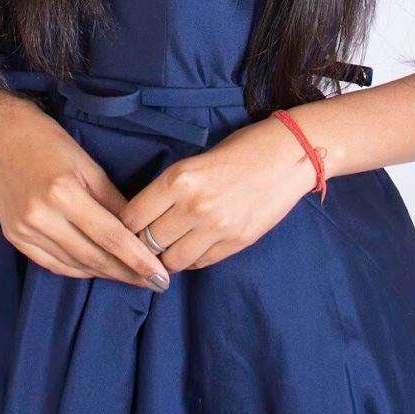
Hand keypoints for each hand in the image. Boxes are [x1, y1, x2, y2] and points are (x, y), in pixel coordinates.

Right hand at [0, 98, 172, 290]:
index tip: (160, 276)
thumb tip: (138, 231)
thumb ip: (113, 200)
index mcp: (64, 193)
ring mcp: (24, 231)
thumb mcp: (89, 164)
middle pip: (93, 257)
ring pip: (74, 266)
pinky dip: (77, 270)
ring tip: (130, 277)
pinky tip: (96, 269)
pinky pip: (52, 264)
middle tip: (153, 283)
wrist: (0, 134)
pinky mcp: (15, 237)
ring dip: (104, 274)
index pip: (110, 237)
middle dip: (126, 273)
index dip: (137, 260)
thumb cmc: (48, 140)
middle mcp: (42, 217)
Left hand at [118, 112, 319, 272]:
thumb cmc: (240, 150)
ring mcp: (216, 228)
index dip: (126, 225)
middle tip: (148, 240)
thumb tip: (144, 218)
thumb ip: (171, 189)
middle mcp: (194, 206)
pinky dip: (194, 258)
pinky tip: (196, 245)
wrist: (288, 155)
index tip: (129, 226)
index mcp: (179, 178)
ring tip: (173, 245)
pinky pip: (200, 263)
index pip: (132, 217)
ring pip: (173, 261)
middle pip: (149, 243)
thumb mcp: (196, 161)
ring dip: (168, 256)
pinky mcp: (236, 242)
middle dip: (145, 244)